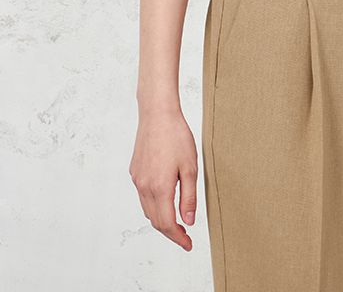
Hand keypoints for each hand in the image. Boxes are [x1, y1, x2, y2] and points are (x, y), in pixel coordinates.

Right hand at [129, 108, 198, 250]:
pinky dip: (154, 205)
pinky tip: (165, 199)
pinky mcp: (135, 172)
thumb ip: (189, 197)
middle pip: (156, 221)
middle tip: (185, 236)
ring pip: (148, 210)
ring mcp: (138, 180)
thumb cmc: (177, 137)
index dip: (178, 238)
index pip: (167, 224)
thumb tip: (189, 221)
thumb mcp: (190, 167)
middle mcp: (145, 187)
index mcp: (160, 188)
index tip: (188, 244)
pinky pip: (143, 196)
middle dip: (171, 232)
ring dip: (162, 219)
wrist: (157, 114)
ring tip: (177, 220)